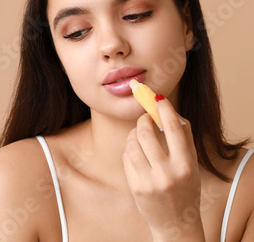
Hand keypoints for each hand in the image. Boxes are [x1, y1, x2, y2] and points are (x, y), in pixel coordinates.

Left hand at [122, 95, 204, 240]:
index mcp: (186, 165)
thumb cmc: (185, 187)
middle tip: (145, 118)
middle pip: (146, 134)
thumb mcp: (192, 164)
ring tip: (139, 135)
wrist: (176, 222)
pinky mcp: (135, 187)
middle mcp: (167, 174)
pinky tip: (137, 153)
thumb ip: (183, 138)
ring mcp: (149, 182)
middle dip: (143, 121)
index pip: (174, 129)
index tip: (157, 97)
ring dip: (133, 134)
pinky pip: (127, 158)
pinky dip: (130, 150)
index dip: (164, 109)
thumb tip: (168, 110)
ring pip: (132, 144)